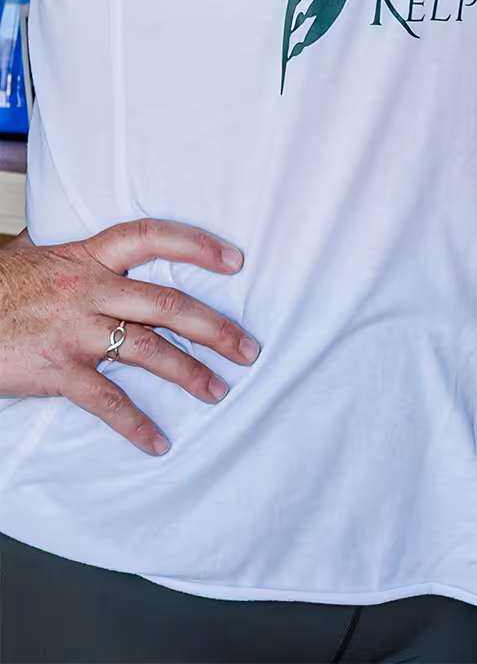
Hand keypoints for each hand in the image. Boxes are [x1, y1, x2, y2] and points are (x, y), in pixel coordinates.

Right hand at [0, 220, 258, 453]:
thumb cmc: (2, 288)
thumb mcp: (45, 256)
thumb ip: (87, 257)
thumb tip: (122, 249)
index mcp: (90, 256)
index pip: (153, 237)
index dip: (197, 245)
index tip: (236, 261)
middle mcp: (89, 290)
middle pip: (168, 304)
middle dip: (214, 327)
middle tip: (248, 347)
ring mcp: (74, 332)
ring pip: (147, 351)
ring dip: (189, 372)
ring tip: (219, 389)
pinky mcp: (56, 372)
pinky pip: (106, 401)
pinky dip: (135, 424)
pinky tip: (158, 442)